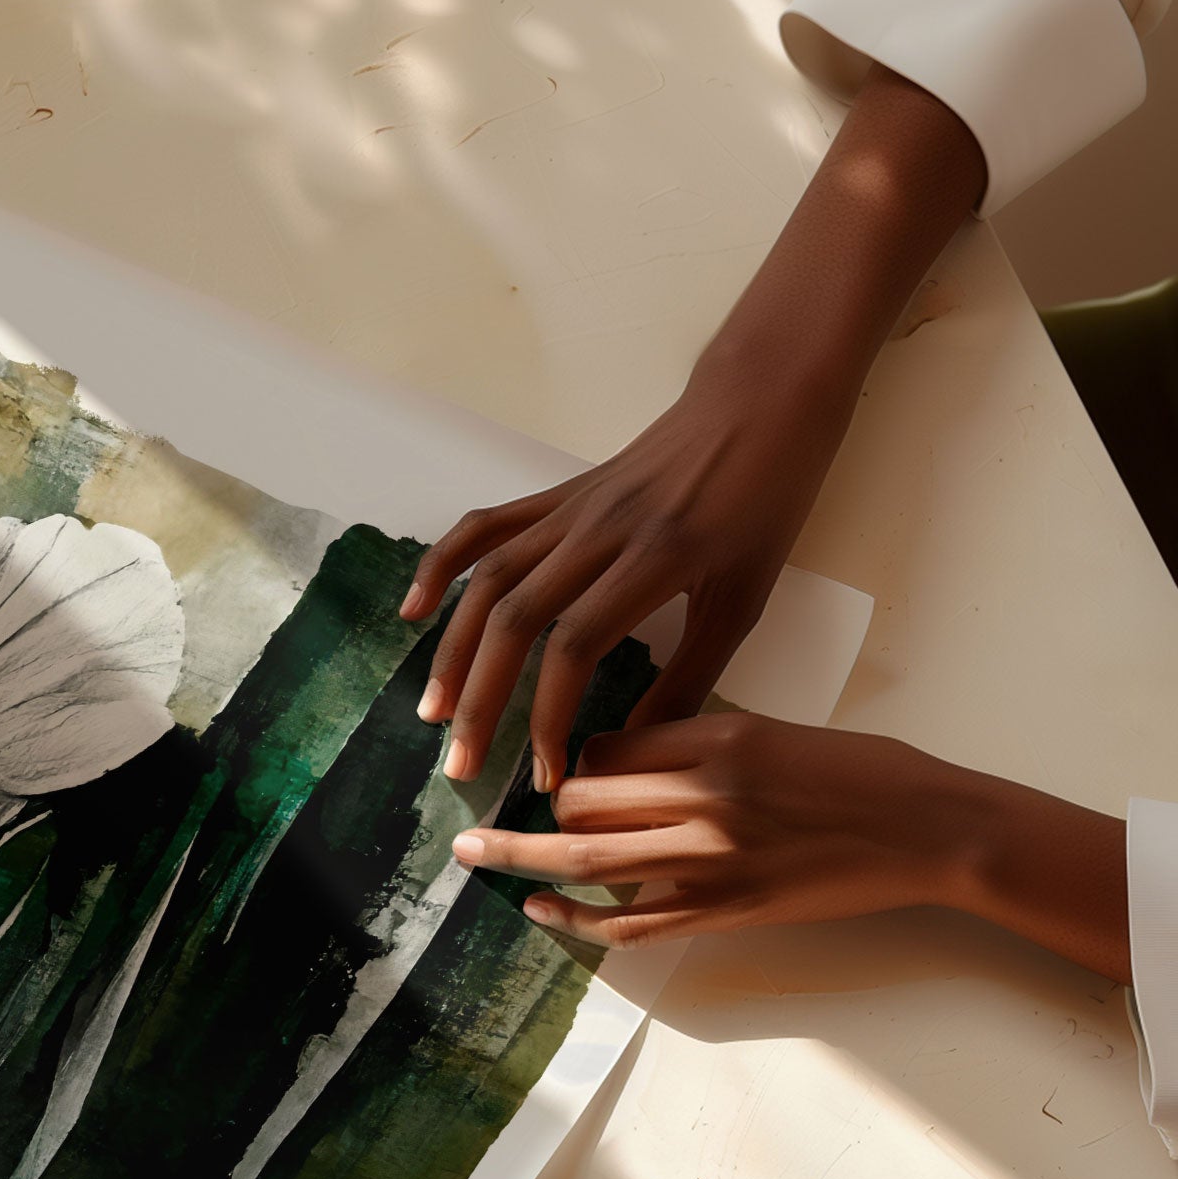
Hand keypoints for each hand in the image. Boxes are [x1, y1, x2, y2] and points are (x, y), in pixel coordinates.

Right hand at [401, 356, 847, 788]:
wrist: (758, 403)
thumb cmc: (765, 502)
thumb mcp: (744, 599)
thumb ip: (690, 676)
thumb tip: (636, 746)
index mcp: (655, 558)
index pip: (575, 647)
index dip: (549, 717)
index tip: (546, 775)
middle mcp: (599, 531)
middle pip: (515, 620)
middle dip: (482, 701)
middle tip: (463, 764)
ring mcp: (570, 508)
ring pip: (489, 581)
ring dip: (453, 651)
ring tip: (434, 711)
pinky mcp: (556, 494)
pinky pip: (485, 529)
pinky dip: (442, 567)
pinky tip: (414, 611)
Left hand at [450, 714, 1130, 982]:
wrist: (931, 831)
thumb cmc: (862, 772)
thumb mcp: (770, 730)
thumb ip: (694, 740)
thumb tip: (616, 756)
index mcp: (718, 738)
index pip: (607, 745)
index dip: (577, 756)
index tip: (569, 765)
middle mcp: (706, 798)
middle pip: (584, 799)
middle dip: (543, 808)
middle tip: (504, 811)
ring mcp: (713, 862)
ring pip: (590, 860)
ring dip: (522, 857)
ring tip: (472, 855)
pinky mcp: (726, 911)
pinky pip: (631, 922)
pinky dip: (576, 916)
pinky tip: (539, 907)